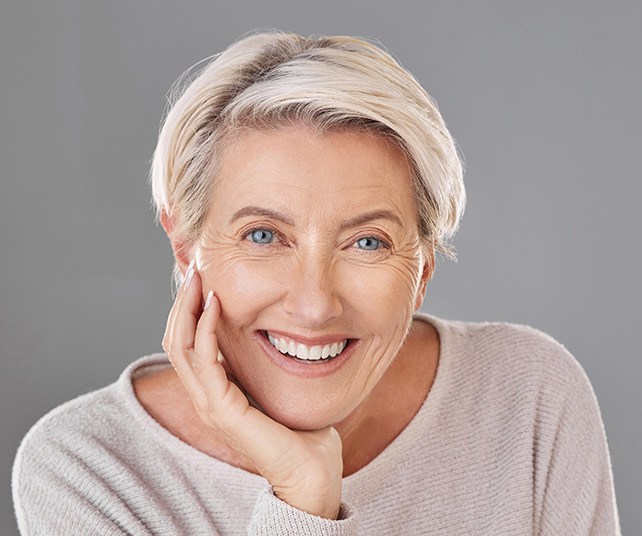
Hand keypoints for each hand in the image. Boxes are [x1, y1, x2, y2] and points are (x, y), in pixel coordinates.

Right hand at [162, 261, 343, 519]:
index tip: (203, 280)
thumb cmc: (301, 432)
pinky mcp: (222, 409)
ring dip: (187, 308)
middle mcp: (205, 398)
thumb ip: (266, 365)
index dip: (189, 311)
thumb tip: (276, 334)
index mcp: (215, 393)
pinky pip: (204, 360)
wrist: (311, 471)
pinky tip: (216, 303)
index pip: (187, 345)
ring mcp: (210, 405)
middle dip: (182, 302)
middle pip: (175, 341)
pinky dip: (206, 328)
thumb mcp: (277, 388)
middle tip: (194, 269)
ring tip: (198, 278)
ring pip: (180, 347)